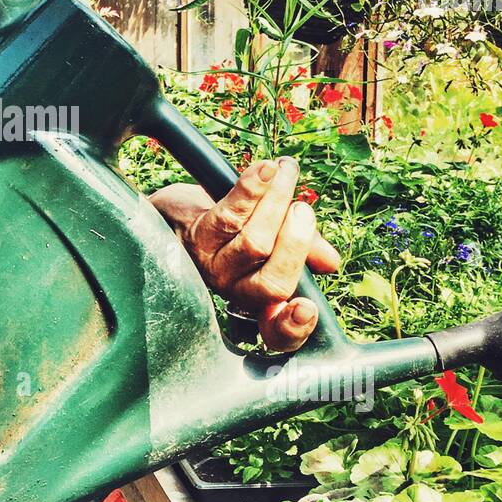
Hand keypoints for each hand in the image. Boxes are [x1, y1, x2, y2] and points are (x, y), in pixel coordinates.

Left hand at [149, 156, 340, 353]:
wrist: (170, 211)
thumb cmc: (224, 227)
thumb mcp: (268, 237)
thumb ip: (300, 250)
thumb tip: (330, 261)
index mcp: (255, 296)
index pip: (277, 332)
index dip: (294, 328)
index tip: (307, 308)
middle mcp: (231, 289)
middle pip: (273, 282)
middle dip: (296, 242)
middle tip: (303, 208)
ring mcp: (211, 265)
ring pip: (254, 243)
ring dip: (277, 201)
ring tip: (286, 172)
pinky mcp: (195, 236)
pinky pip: (230, 214)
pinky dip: (253, 188)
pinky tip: (267, 169)